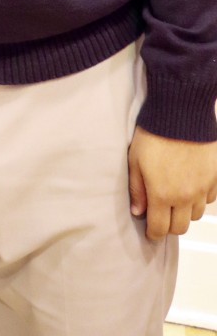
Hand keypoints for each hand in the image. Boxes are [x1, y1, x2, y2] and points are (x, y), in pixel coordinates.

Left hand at [128, 126, 216, 240]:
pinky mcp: (215, 177)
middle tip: (161, 216)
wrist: (180, 111)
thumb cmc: (153, 133)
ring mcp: (203, 188)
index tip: (150, 231)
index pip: (160, 229)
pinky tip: (191, 186)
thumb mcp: (135, 160)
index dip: (153, 234)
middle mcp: (185, 196)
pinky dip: (200, 198)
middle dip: (169, 226)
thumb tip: (138, 212)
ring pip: (195, 214)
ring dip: (184, 211)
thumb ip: (137, 189)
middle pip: (180, 227)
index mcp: (162, 194)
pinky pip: (209, 198)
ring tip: (175, 198)